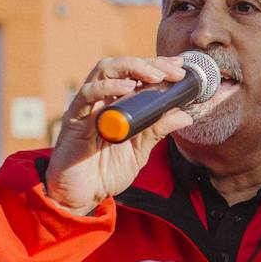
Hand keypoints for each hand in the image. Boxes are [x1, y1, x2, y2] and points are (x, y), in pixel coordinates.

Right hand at [44, 56, 191, 213]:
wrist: (81, 197)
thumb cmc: (106, 171)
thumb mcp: (140, 150)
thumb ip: (158, 130)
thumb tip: (186, 115)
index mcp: (118, 104)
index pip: (136, 74)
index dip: (157, 65)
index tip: (180, 67)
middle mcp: (102, 100)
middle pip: (121, 66)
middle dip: (149, 64)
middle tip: (173, 71)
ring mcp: (87, 107)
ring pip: (103, 70)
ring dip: (132, 68)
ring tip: (155, 76)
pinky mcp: (74, 119)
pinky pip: (86, 95)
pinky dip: (107, 87)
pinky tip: (127, 89)